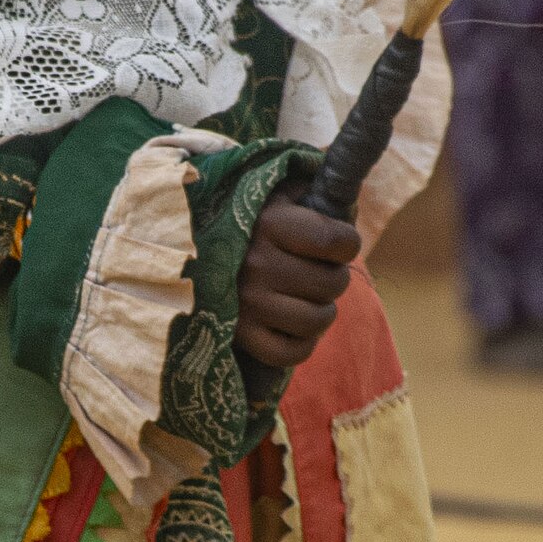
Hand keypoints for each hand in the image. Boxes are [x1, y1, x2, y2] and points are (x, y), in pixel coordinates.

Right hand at [235, 194, 358, 369]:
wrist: (189, 247)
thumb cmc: (253, 219)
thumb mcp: (280, 193)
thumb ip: (316, 192)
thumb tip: (353, 188)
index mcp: (270, 223)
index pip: (338, 242)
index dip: (348, 244)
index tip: (336, 243)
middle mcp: (256, 263)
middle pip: (333, 283)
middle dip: (334, 278)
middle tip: (316, 271)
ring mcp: (246, 302)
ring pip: (316, 321)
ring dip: (321, 313)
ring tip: (307, 299)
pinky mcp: (238, 334)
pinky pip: (290, 353)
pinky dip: (301, 344)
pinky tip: (292, 325)